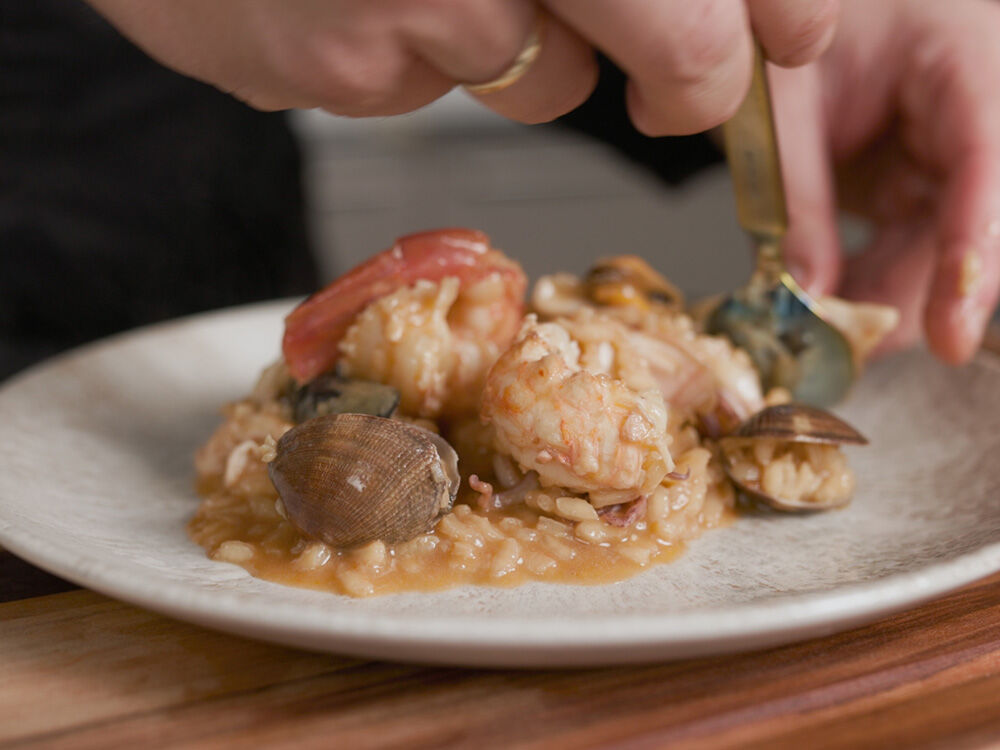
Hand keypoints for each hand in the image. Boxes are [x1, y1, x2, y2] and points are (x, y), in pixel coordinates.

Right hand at [85, 0, 836, 132]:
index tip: (794, 33)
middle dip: (698, 75)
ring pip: (554, 75)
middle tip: (684, 83)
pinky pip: (449, 88)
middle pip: (681, 37)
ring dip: (534, 50)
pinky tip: (377, 5)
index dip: (782, 7)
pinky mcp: (353, 59)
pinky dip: (435, 61)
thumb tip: (749, 13)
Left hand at [776, 0, 999, 363]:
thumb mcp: (781, 102)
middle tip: (858, 347)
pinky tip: (836, 302)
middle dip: (923, 297)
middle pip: (976, 224)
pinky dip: (874, 282)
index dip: (973, 254)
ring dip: (892, 299)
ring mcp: (955, 152)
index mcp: (965, 59)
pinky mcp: (926, 182)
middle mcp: (978, 112)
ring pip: (948, 248)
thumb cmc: (789, 25)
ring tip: (831, 328)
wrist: (784, 13)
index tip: (952, 329)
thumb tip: (809, 295)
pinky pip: (915, 248)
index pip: (990, 162)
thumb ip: (796, 196)